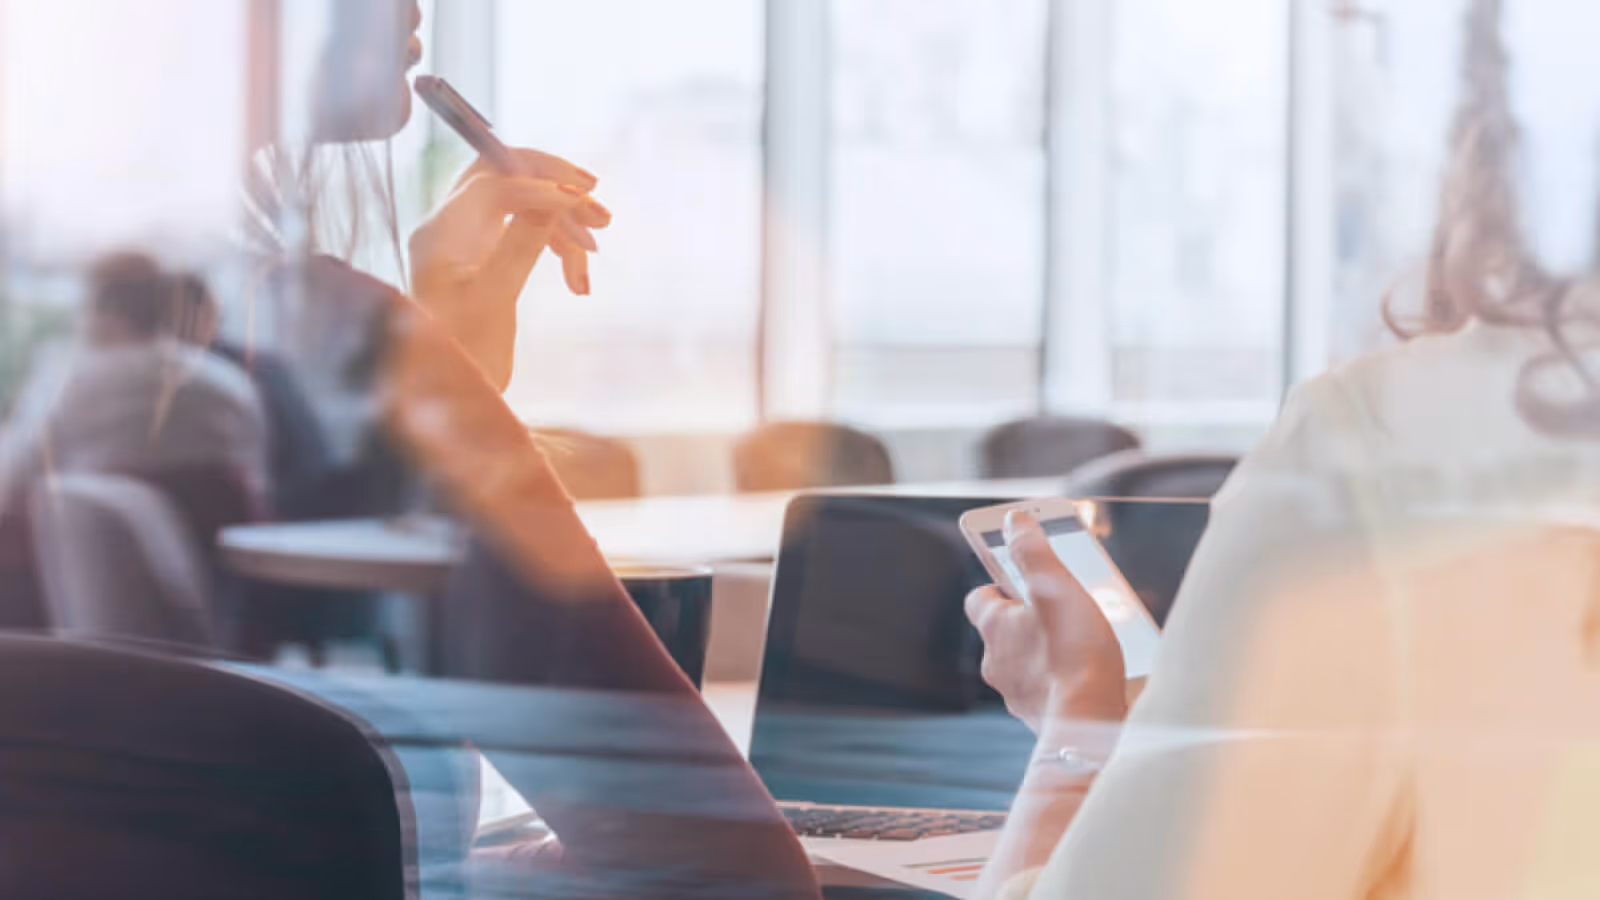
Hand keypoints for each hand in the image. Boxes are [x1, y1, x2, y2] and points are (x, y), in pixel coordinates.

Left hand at [409, 148, 611, 389]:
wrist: (449, 401)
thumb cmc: (462, 359)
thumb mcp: (493, 302)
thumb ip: (520, 245)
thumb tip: (554, 199)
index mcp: (439, 234)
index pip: (493, 185)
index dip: (541, 189)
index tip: (584, 206)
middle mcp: (448, 228)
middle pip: (505, 174)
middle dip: (555, 185)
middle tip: (598, 207)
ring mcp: (466, 241)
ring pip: (523, 203)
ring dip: (563, 223)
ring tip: (595, 255)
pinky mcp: (485, 257)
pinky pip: (527, 231)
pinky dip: (557, 246)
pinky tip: (579, 283)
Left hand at [965, 511, 1126, 731]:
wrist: (1087, 724)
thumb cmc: (1071, 654)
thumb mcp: (1054, 587)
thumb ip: (1033, 552)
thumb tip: (1014, 521)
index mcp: (993, 627)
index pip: (980, 598)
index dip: (998, 585)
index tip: (1019, 577)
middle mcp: (995, 662)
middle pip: (1005, 631)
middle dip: (1029, 619)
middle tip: (1060, 609)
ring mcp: (1015, 693)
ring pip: (1026, 661)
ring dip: (1046, 650)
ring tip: (1081, 644)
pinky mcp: (1040, 716)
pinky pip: (1047, 690)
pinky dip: (1061, 680)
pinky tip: (1088, 677)